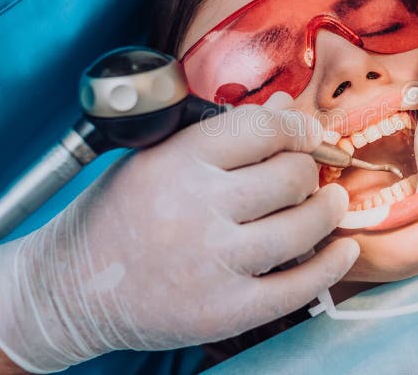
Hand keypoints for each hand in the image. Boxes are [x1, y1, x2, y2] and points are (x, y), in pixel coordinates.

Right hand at [0, 92, 357, 371]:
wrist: (72, 290)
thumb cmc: (117, 216)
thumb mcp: (157, 159)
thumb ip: (222, 135)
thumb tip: (283, 108)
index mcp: (177, 162)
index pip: (262, 128)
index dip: (298, 126)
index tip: (307, 132)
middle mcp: (196, 209)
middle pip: (290, 175)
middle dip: (308, 168)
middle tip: (306, 172)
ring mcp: (212, 263)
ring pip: (303, 226)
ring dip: (329, 209)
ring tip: (332, 201)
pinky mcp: (225, 310)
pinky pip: (299, 286)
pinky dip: (331, 265)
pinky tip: (344, 249)